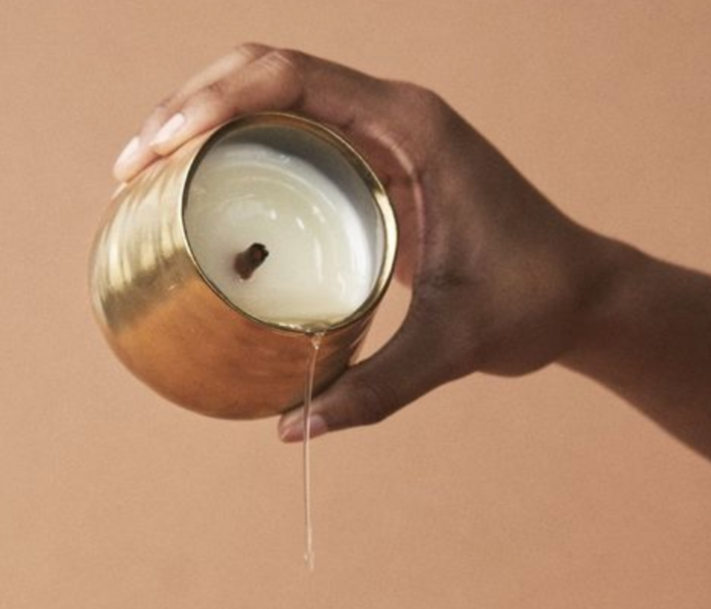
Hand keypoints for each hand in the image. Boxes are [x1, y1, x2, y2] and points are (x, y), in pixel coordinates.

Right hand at [111, 45, 617, 439]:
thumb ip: (379, 390)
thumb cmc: (532, 303)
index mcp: (412, 127)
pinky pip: (296, 140)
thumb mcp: (455, 347)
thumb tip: (291, 432)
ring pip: (274, 100)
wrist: (580, 294)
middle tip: (130, 169)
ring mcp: (383, 138)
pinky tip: (204, 197)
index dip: (210, 99)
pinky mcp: (377, 171)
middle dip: (186, 106)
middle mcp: (393, 116)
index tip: (158, 149)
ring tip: (146, 179)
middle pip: (266, 73)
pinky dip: (240, 154)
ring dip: (205, 123)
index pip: (291, 77)